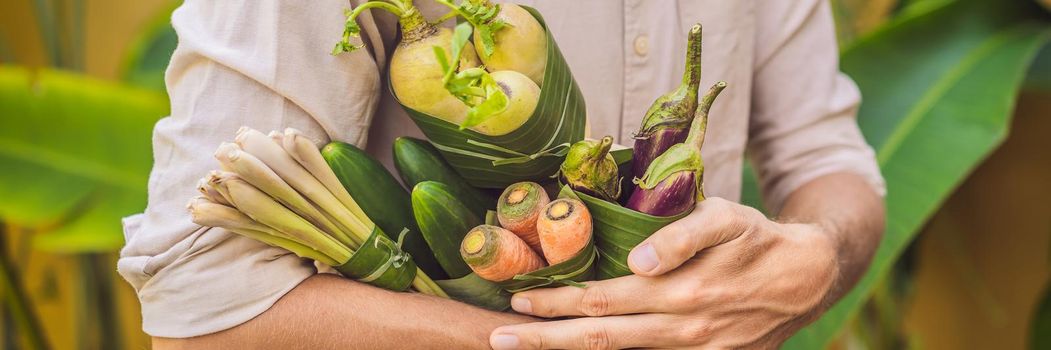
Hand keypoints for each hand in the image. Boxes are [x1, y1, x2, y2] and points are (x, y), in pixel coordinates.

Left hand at [489, 198, 839, 348]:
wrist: (806, 279)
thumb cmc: (756, 239)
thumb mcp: (727, 220)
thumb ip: (682, 236)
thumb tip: (639, 260)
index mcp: (678, 292)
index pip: (602, 301)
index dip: (556, 302)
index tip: (517, 297)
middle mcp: (678, 329)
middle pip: (598, 338)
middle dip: (543, 338)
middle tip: (497, 337)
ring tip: (522, 345)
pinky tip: (577, 349)